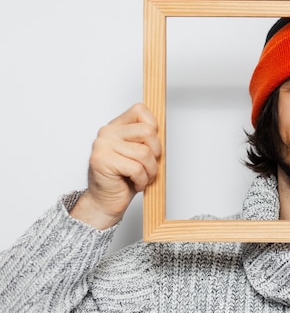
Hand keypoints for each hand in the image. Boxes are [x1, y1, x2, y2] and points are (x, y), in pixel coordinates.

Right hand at [70, 103, 161, 229]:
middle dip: (156, 153)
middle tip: (150, 166)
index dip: (154, 128)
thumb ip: (147, 140)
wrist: (106, 201)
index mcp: (117, 126)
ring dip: (150, 171)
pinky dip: (142, 180)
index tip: (152, 145)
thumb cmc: (124, 179)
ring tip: (143, 177)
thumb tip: (162, 131)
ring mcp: (103, 146)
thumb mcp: (140, 154)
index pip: (140, 110)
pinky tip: (134, 183)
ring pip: (144, 153)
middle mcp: (107, 132)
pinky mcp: (103, 161)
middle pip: (148, 132)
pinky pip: (137, 168)